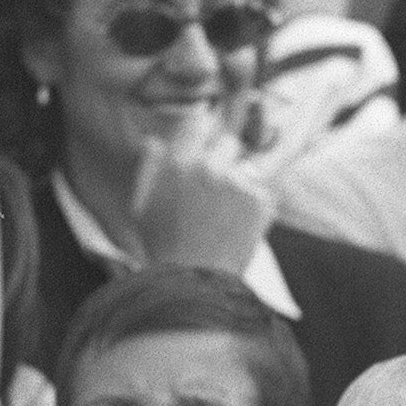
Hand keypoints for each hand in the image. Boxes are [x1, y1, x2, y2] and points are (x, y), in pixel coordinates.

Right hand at [130, 130, 275, 272]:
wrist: (196, 283)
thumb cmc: (164, 247)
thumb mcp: (143, 206)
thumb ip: (149, 169)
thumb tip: (155, 141)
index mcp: (179, 163)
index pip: (198, 123)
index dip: (202, 134)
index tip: (204, 143)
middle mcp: (210, 167)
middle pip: (228, 141)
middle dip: (224, 157)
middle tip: (217, 183)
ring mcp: (238, 183)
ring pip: (247, 166)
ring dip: (240, 180)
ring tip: (227, 211)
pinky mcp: (260, 200)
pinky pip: (263, 190)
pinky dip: (256, 204)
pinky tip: (239, 225)